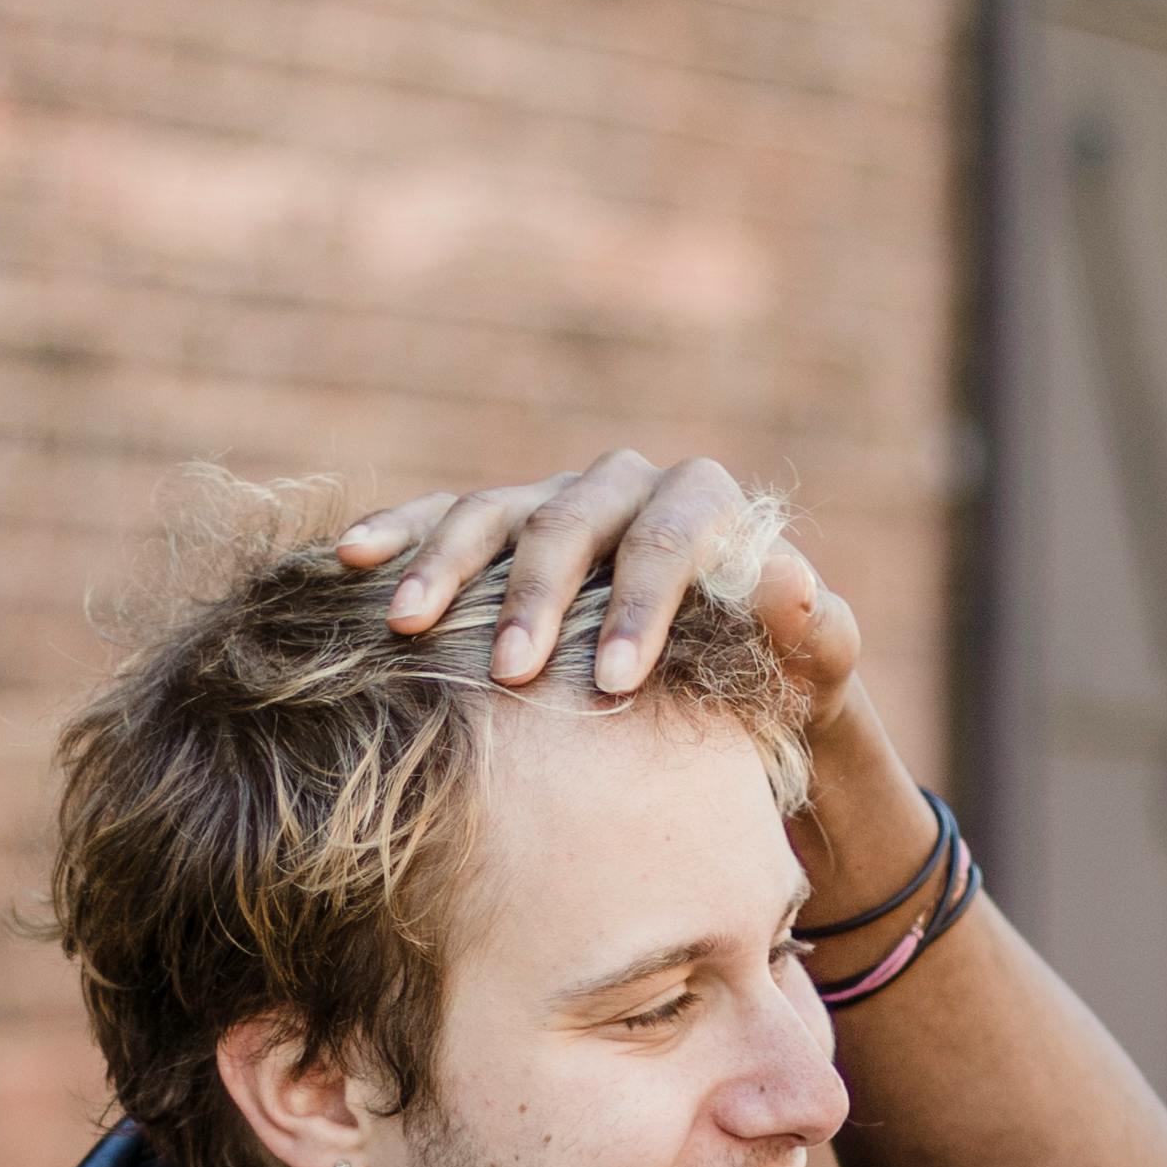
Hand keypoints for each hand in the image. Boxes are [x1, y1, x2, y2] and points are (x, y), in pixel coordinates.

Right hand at [340, 452, 869, 721]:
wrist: (729, 663)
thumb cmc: (776, 668)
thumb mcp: (815, 656)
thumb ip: (814, 623)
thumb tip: (793, 587)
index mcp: (703, 504)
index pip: (668, 539)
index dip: (641, 605)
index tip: (614, 680)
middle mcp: (623, 486)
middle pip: (569, 525)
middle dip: (537, 599)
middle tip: (514, 674)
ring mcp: (553, 501)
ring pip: (493, 513)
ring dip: (446, 566)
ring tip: (405, 625)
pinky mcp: (499, 526)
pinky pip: (439, 517)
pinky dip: (398, 532)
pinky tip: (351, 558)